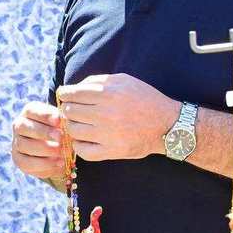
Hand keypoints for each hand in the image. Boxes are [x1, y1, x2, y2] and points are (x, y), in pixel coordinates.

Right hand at [12, 102, 69, 179]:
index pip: (31, 110)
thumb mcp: (63, 124)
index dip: (44, 115)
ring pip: (23, 145)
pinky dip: (45, 164)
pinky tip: (59, 162)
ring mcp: (16, 143)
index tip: (58, 120)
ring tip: (61, 152)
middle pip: (23, 127)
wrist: (57, 151)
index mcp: (29, 112)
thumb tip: (63, 123)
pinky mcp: (19, 160)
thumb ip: (62, 122)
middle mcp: (19, 126)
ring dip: (44, 149)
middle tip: (60, 137)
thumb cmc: (61, 131)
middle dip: (42, 132)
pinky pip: (27, 163)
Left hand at [55, 74, 179, 161]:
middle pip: (70, 112)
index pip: (72, 94)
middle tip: (73, 111)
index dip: (65, 95)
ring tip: (79, 124)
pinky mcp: (111, 151)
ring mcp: (107, 134)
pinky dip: (79, 145)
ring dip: (72, 126)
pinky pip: (82, 151)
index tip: (65, 97)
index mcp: (108, 93)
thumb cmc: (144, 99)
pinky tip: (84, 139)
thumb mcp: (124, 81)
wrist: (167, 124)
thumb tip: (74, 88)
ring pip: (73, 130)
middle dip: (68, 110)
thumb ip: (98, 81)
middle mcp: (106, 114)